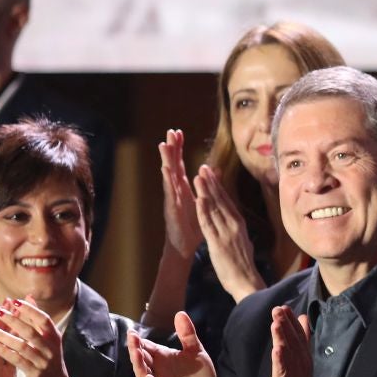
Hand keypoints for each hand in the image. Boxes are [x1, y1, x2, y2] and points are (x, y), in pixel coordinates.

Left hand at [0, 299, 76, 376]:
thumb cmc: (49, 360)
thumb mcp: (48, 339)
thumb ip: (37, 319)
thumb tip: (29, 297)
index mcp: (55, 338)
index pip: (44, 320)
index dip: (30, 310)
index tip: (15, 301)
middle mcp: (51, 349)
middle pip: (31, 332)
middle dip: (14, 320)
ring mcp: (43, 362)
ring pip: (22, 346)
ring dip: (4, 336)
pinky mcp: (35, 374)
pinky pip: (17, 360)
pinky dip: (4, 351)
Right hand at [127, 312, 217, 376]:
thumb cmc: (199, 372)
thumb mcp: (196, 350)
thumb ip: (188, 334)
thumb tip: (180, 313)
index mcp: (163, 356)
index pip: (146, 346)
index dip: (137, 341)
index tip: (132, 332)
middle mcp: (158, 368)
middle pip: (141, 358)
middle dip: (135, 350)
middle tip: (133, 340)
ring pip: (143, 374)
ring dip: (139, 365)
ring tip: (137, 354)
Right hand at [158, 129, 201, 259]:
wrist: (184, 245)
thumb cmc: (192, 224)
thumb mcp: (202, 201)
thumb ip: (206, 185)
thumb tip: (214, 170)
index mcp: (183, 187)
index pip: (181, 163)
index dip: (179, 148)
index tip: (178, 132)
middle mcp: (175, 190)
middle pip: (173, 164)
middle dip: (172, 148)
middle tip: (170, 131)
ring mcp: (172, 198)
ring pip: (168, 175)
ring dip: (166, 160)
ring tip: (163, 145)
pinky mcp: (171, 208)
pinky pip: (169, 192)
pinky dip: (167, 180)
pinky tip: (165, 169)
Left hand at [195, 165, 261, 302]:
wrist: (246, 282)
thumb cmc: (243, 266)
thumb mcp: (244, 242)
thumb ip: (237, 230)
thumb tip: (236, 223)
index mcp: (240, 225)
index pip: (227, 201)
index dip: (219, 186)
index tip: (212, 174)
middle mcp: (234, 225)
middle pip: (221, 200)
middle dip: (211, 183)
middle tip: (203, 167)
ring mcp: (226, 233)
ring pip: (214, 208)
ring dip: (205, 191)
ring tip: (198, 177)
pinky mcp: (217, 243)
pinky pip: (208, 224)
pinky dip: (203, 211)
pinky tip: (198, 199)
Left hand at [266, 306, 317, 376]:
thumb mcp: (299, 357)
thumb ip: (301, 337)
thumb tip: (303, 317)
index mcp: (302, 354)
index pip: (297, 334)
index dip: (291, 321)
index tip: (284, 307)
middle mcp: (299, 360)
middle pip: (292, 340)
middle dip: (285, 324)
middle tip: (278, 309)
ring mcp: (293, 371)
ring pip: (287, 352)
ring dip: (282, 338)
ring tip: (276, 323)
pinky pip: (283, 370)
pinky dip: (280, 360)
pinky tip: (277, 350)